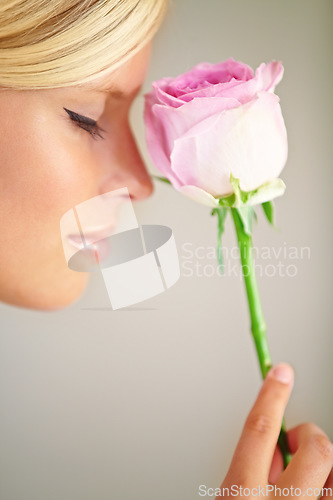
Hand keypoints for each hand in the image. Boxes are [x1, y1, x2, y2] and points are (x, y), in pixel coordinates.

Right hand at [219, 363, 332, 498]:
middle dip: (308, 436)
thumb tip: (279, 449)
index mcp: (242, 495)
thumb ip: (248, 471)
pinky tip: (316, 489)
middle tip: (294, 442)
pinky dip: (330, 482)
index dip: (273, 395)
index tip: (281, 373)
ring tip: (307, 474)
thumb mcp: (229, 498)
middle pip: (315, 449)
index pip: (260, 430)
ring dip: (324, 464)